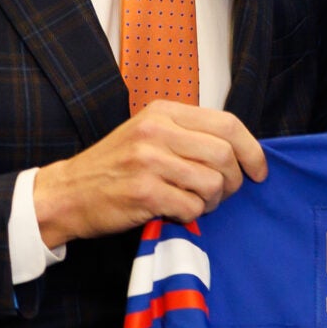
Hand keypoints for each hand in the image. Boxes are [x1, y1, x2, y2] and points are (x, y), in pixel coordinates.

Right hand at [32, 101, 265, 247]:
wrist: (67, 192)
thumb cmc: (113, 167)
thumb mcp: (147, 134)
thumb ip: (187, 134)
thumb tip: (239, 151)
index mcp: (162, 111)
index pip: (227, 123)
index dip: (252, 150)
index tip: (258, 170)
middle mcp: (156, 131)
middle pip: (225, 155)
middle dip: (233, 181)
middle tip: (222, 194)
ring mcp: (149, 161)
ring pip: (212, 183)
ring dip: (211, 201)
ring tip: (195, 204)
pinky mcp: (144, 192)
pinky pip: (192, 207)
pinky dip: (191, 216)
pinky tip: (174, 212)